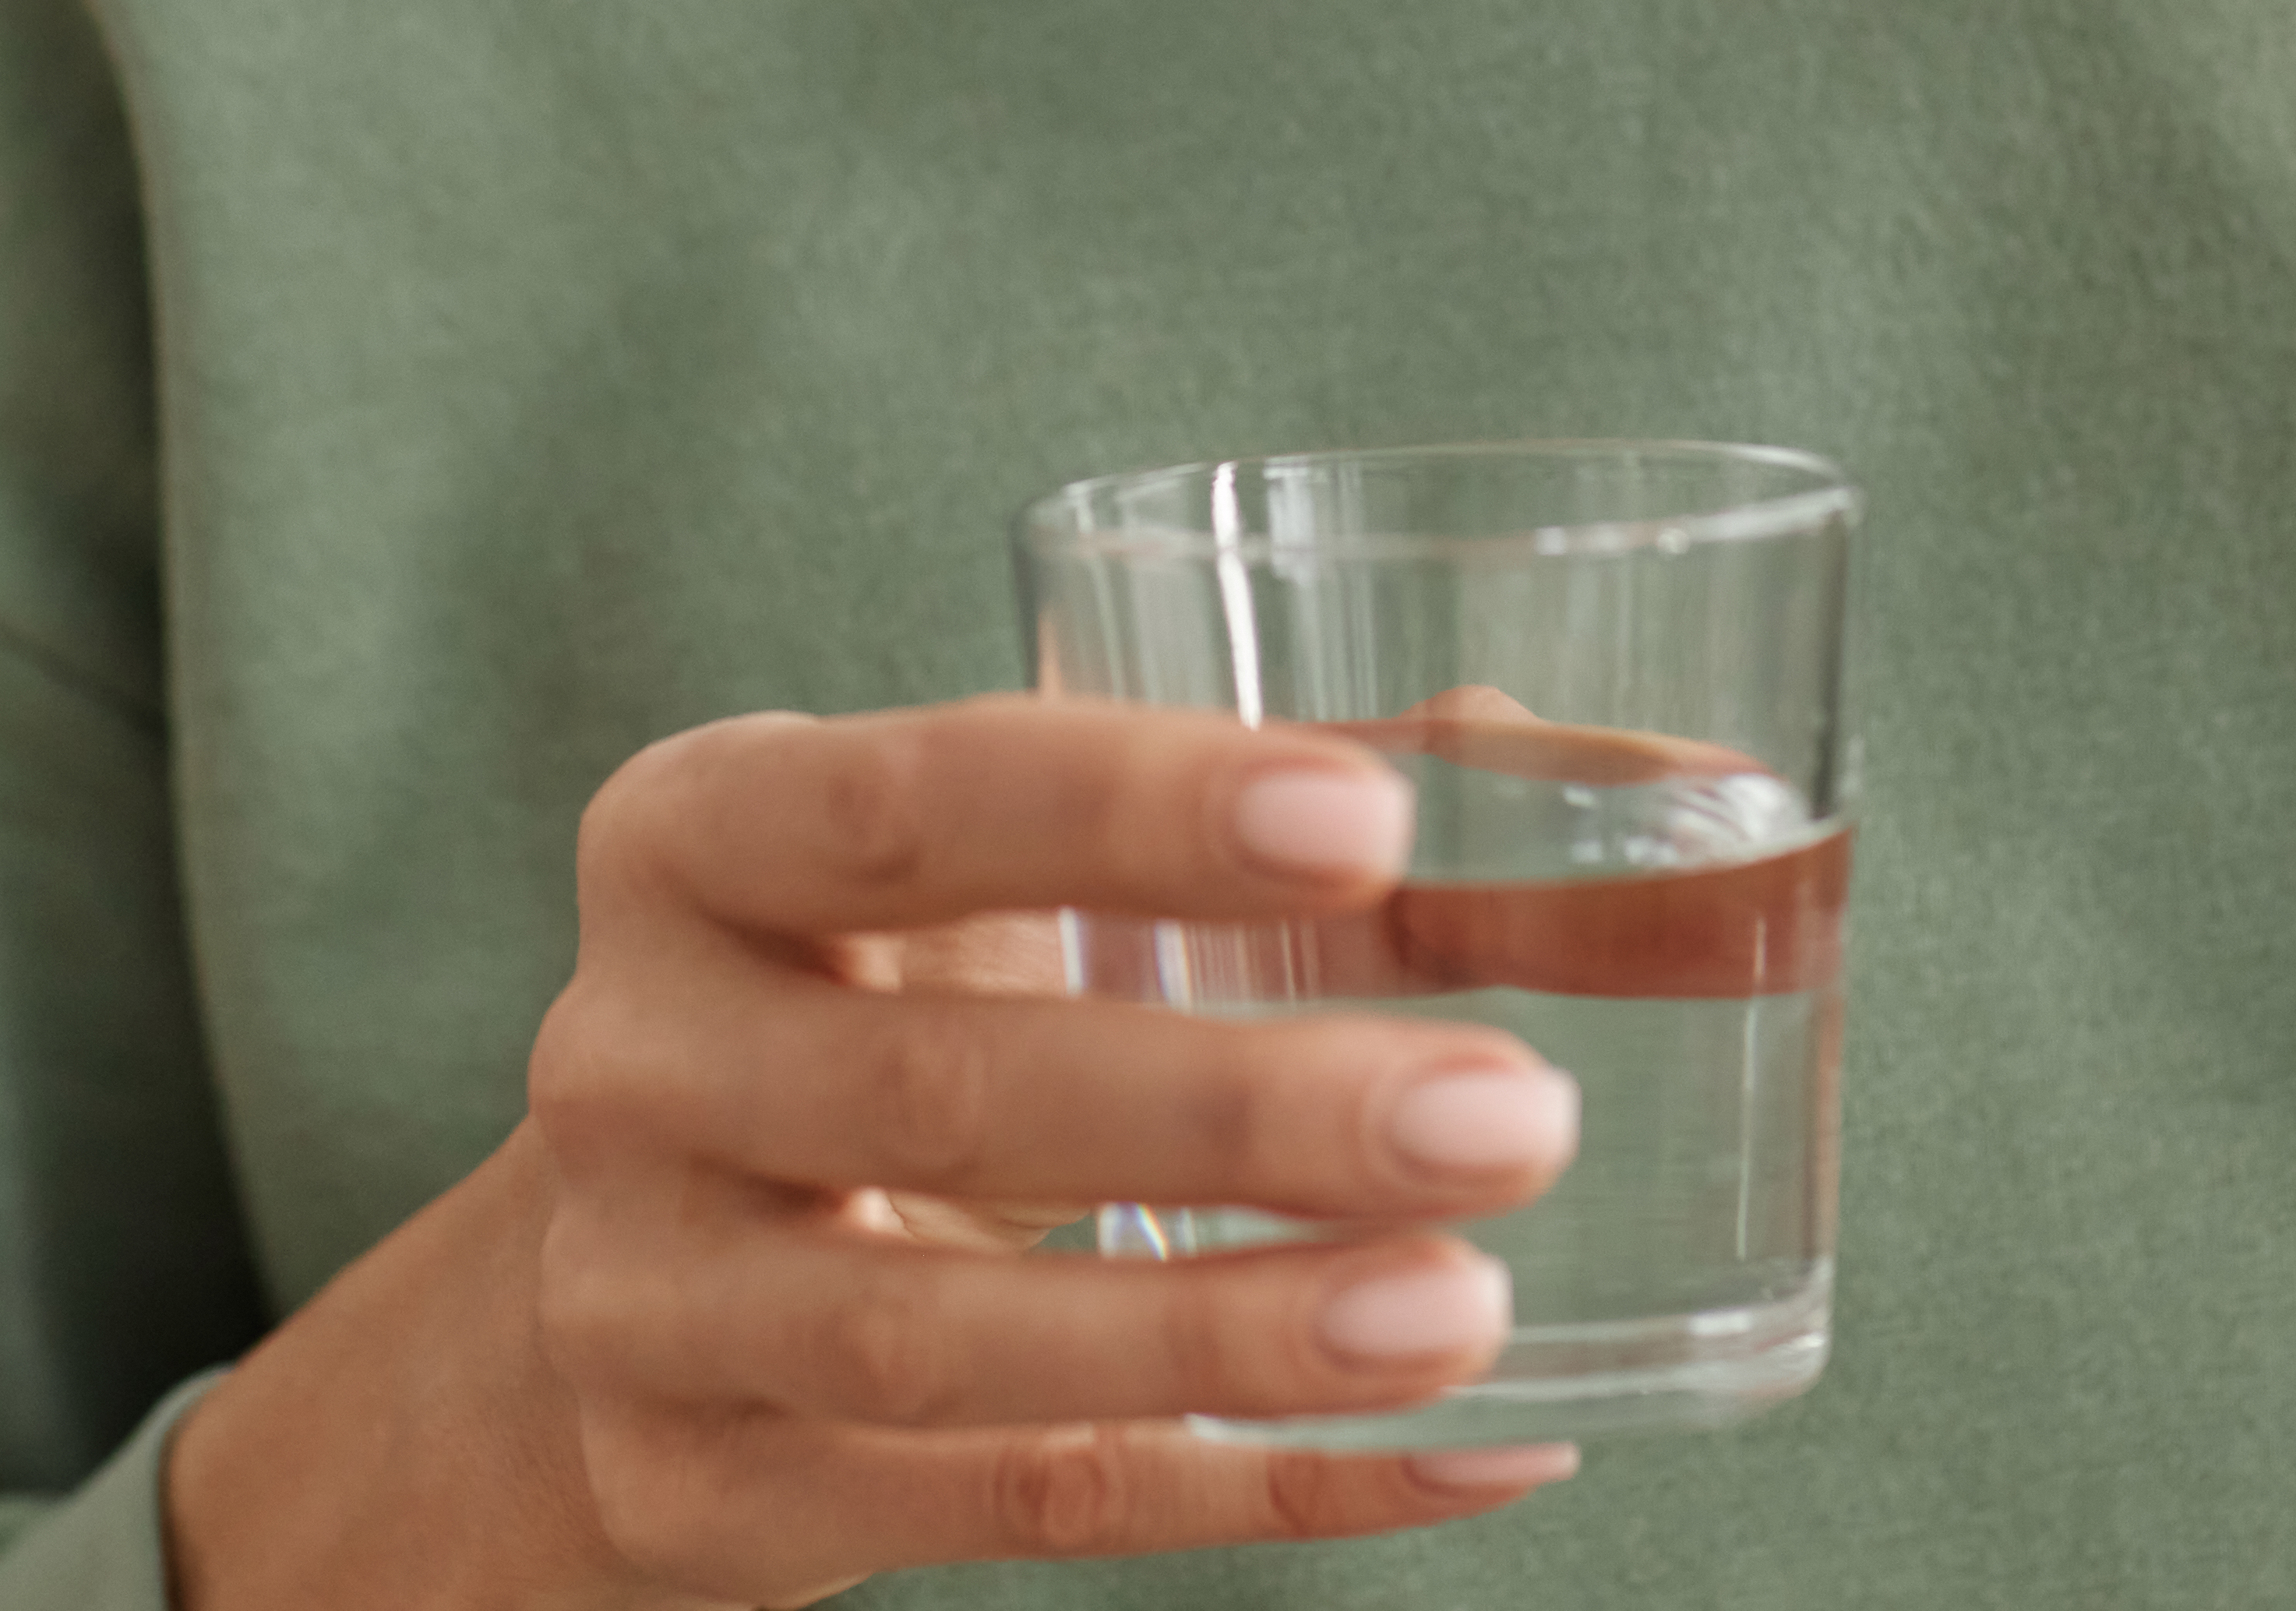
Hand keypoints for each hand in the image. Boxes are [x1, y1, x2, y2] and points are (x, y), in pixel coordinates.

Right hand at [166, 701, 1583, 1609]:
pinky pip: (1007, 1508)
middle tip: (1512, 1109)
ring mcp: (650, 1296)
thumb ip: (1306, 820)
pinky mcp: (710, 1491)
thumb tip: (1686, 788)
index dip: (1129, 805)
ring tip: (1467, 1307)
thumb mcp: (1003, 881)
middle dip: (1244, 1107)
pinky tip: (1463, 1449)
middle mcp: (636, 1055)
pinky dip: (1252, 1487)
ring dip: (1230, 1331)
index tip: (1370, 818)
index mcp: (701, 833)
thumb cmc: (886, 998)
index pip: (910, 798)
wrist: (609, 1270)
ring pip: (949, 1338)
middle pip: (944, 1091)